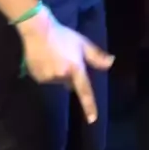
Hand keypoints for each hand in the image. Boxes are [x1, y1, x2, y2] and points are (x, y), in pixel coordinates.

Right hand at [19, 7, 113, 123]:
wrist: (38, 30)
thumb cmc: (63, 35)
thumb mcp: (81, 43)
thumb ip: (96, 56)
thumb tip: (111, 63)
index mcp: (75, 68)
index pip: (85, 90)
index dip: (89, 106)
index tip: (92, 120)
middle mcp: (62, 76)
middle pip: (69, 83)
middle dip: (69, 75)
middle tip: (64, 58)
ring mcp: (48, 78)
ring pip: (56, 81)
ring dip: (57, 73)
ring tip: (52, 56)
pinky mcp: (37, 77)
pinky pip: (45, 79)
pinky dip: (45, 72)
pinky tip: (43, 59)